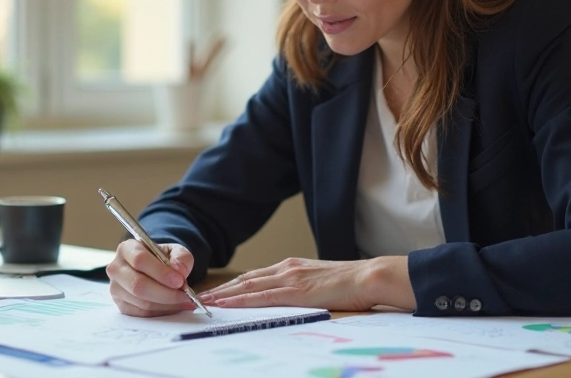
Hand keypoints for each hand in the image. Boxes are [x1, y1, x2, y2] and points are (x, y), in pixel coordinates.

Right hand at [106, 239, 197, 316]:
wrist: (155, 270)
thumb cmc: (162, 259)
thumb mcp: (175, 251)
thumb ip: (181, 258)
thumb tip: (180, 271)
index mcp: (126, 249)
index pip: (139, 260)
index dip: (160, 272)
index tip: (179, 280)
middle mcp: (116, 269)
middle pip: (138, 285)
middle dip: (165, 293)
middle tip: (185, 295)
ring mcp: (116, 289)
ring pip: (142, 302)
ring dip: (167, 304)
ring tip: (186, 301)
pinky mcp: (121, 306)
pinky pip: (143, 314)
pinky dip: (163, 312)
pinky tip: (177, 307)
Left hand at [199, 256, 414, 311]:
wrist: (369, 277)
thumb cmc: (352, 284)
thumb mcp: (322, 283)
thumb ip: (305, 287)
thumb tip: (296, 298)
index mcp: (293, 266)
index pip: (256, 275)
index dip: (235, 284)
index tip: (219, 291)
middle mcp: (287, 268)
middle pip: (246, 278)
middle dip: (223, 288)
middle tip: (202, 296)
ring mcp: (289, 278)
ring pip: (248, 286)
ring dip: (224, 294)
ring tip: (205, 301)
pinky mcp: (295, 291)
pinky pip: (260, 296)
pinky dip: (240, 300)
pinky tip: (226, 304)